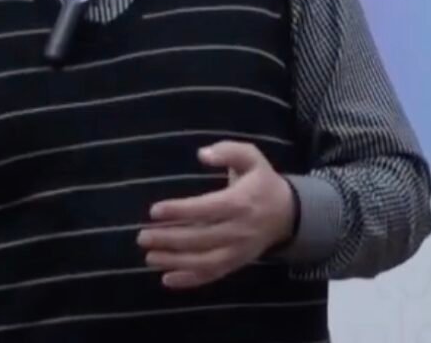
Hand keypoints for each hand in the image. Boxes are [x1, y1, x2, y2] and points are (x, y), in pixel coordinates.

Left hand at [138, 141, 295, 288]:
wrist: (289, 214)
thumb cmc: (262, 182)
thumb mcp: (251, 157)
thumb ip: (228, 151)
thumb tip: (202, 154)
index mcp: (241, 202)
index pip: (207, 209)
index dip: (180, 211)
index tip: (154, 211)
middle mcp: (239, 230)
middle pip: (201, 238)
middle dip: (169, 239)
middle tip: (142, 236)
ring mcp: (238, 251)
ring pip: (204, 261)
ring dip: (174, 262)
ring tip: (148, 257)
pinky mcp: (236, 263)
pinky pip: (213, 275)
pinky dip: (190, 280)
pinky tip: (167, 279)